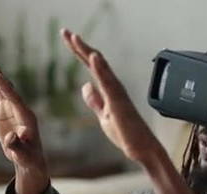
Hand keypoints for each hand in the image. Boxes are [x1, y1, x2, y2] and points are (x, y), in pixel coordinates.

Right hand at [0, 53, 48, 193]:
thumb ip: (17, 145)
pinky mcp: (3, 110)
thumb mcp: (23, 155)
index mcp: (26, 117)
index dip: (6, 88)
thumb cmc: (28, 158)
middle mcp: (19, 108)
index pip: (15, 99)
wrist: (29, 159)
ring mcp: (11, 108)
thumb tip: (12, 137)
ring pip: (1, 88)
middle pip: (8, 88)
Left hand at [60, 29, 163, 163]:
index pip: (90, 66)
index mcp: (107, 89)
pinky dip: (100, 68)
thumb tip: (85, 85)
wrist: (142, 148)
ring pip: (100, 67)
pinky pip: (108, 82)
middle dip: (79, 46)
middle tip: (65, 32)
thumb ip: (95, 100)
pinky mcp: (118, 102)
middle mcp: (113, 86)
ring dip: (87, 51)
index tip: (68, 37)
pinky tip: (92, 56)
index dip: (78, 51)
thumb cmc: (125, 133)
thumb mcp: (103, 115)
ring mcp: (116, 93)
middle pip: (94, 61)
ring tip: (75, 38)